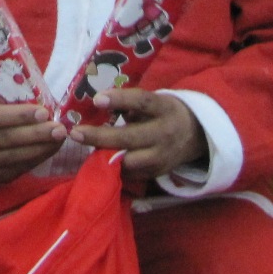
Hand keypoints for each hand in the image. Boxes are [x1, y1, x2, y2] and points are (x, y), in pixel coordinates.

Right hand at [0, 100, 66, 183]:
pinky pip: (20, 168)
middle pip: (8, 138)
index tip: (43, 112)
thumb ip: (10, 105)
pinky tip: (52, 148)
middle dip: (37, 133)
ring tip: (60, 138)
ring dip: (42, 147)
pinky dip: (39, 157)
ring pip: (16, 156)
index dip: (20, 115)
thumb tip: (44, 105)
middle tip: (59, 128)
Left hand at [69, 89, 207, 181]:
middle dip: (99, 137)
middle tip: (75, 133)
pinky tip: (98, 160)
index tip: (96, 100)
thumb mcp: (156, 101)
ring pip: (128, 161)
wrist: (197, 135)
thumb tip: (101, 104)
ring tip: (84, 149)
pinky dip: (114, 168)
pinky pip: (131, 173)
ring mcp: (161, 157)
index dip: (119, 100)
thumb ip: (131, 104)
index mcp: (164, 109)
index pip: (141, 102)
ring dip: (103, 156)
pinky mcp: (157, 173)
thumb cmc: (166, 112)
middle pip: (129, 138)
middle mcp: (164, 133)